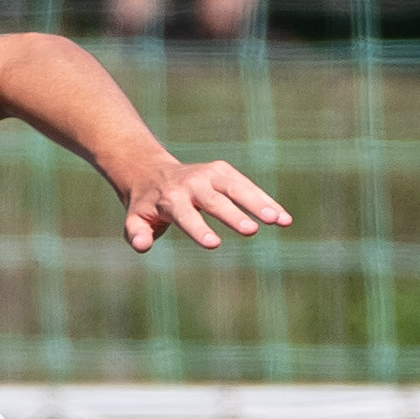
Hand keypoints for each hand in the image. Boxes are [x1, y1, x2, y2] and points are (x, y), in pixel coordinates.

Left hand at [121, 157, 290, 252]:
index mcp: (169, 199)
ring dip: (259, 204)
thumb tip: (142, 246)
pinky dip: (266, 201)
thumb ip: (137, 234)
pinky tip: (284, 218)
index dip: (198, 229)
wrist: (151, 173)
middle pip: (215, 201)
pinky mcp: (224, 172)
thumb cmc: (146, 206)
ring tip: (280, 221)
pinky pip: (248, 188)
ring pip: (237, 189)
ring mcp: (210, 174)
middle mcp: (192, 183)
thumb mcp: (134, 221)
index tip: (213, 244)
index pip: (185, 215)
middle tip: (250, 231)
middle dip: (233, 215)